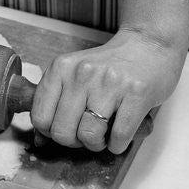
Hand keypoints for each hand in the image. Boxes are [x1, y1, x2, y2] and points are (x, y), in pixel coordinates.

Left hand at [30, 29, 185, 153]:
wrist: (149, 44)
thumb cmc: (109, 67)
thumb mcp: (73, 75)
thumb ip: (54, 103)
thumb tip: (39, 141)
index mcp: (61, 68)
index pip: (39, 118)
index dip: (52, 132)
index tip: (67, 128)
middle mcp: (82, 73)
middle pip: (62, 132)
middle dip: (75, 142)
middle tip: (87, 133)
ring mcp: (110, 83)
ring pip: (88, 136)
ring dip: (97, 144)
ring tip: (105, 133)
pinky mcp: (137, 93)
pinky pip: (118, 136)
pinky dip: (118, 144)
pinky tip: (121, 134)